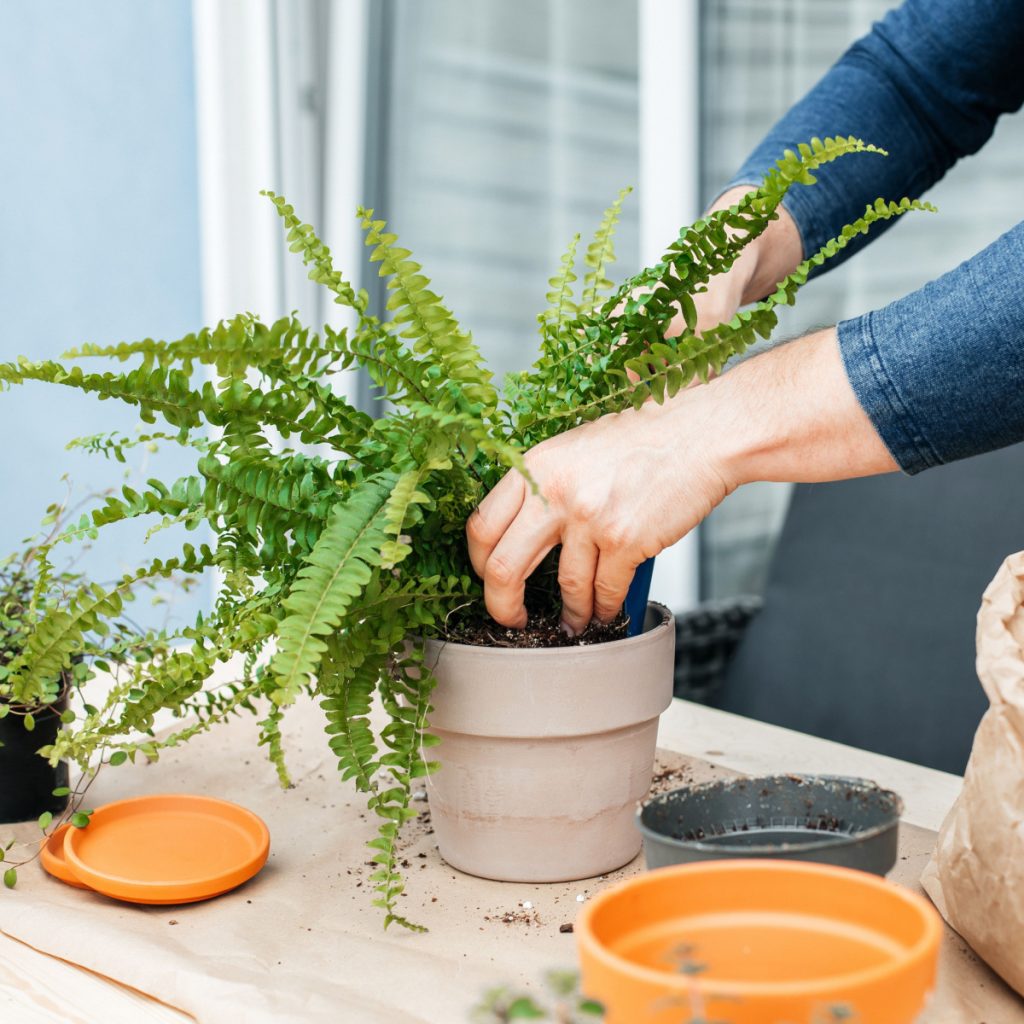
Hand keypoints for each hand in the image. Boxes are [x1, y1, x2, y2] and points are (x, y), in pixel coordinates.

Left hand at [466, 393, 731, 633]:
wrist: (701, 433)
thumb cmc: (644, 439)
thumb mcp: (575, 449)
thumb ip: (544, 486)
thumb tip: (523, 533)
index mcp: (534, 466)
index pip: (482, 526)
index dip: (479, 564)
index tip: (489, 580)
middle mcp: (554, 491)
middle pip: (504, 567)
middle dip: (503, 606)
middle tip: (513, 618)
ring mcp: (589, 518)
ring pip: (565, 587)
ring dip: (572, 613)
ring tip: (577, 620)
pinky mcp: (625, 540)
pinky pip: (605, 591)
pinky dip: (605, 608)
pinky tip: (606, 610)